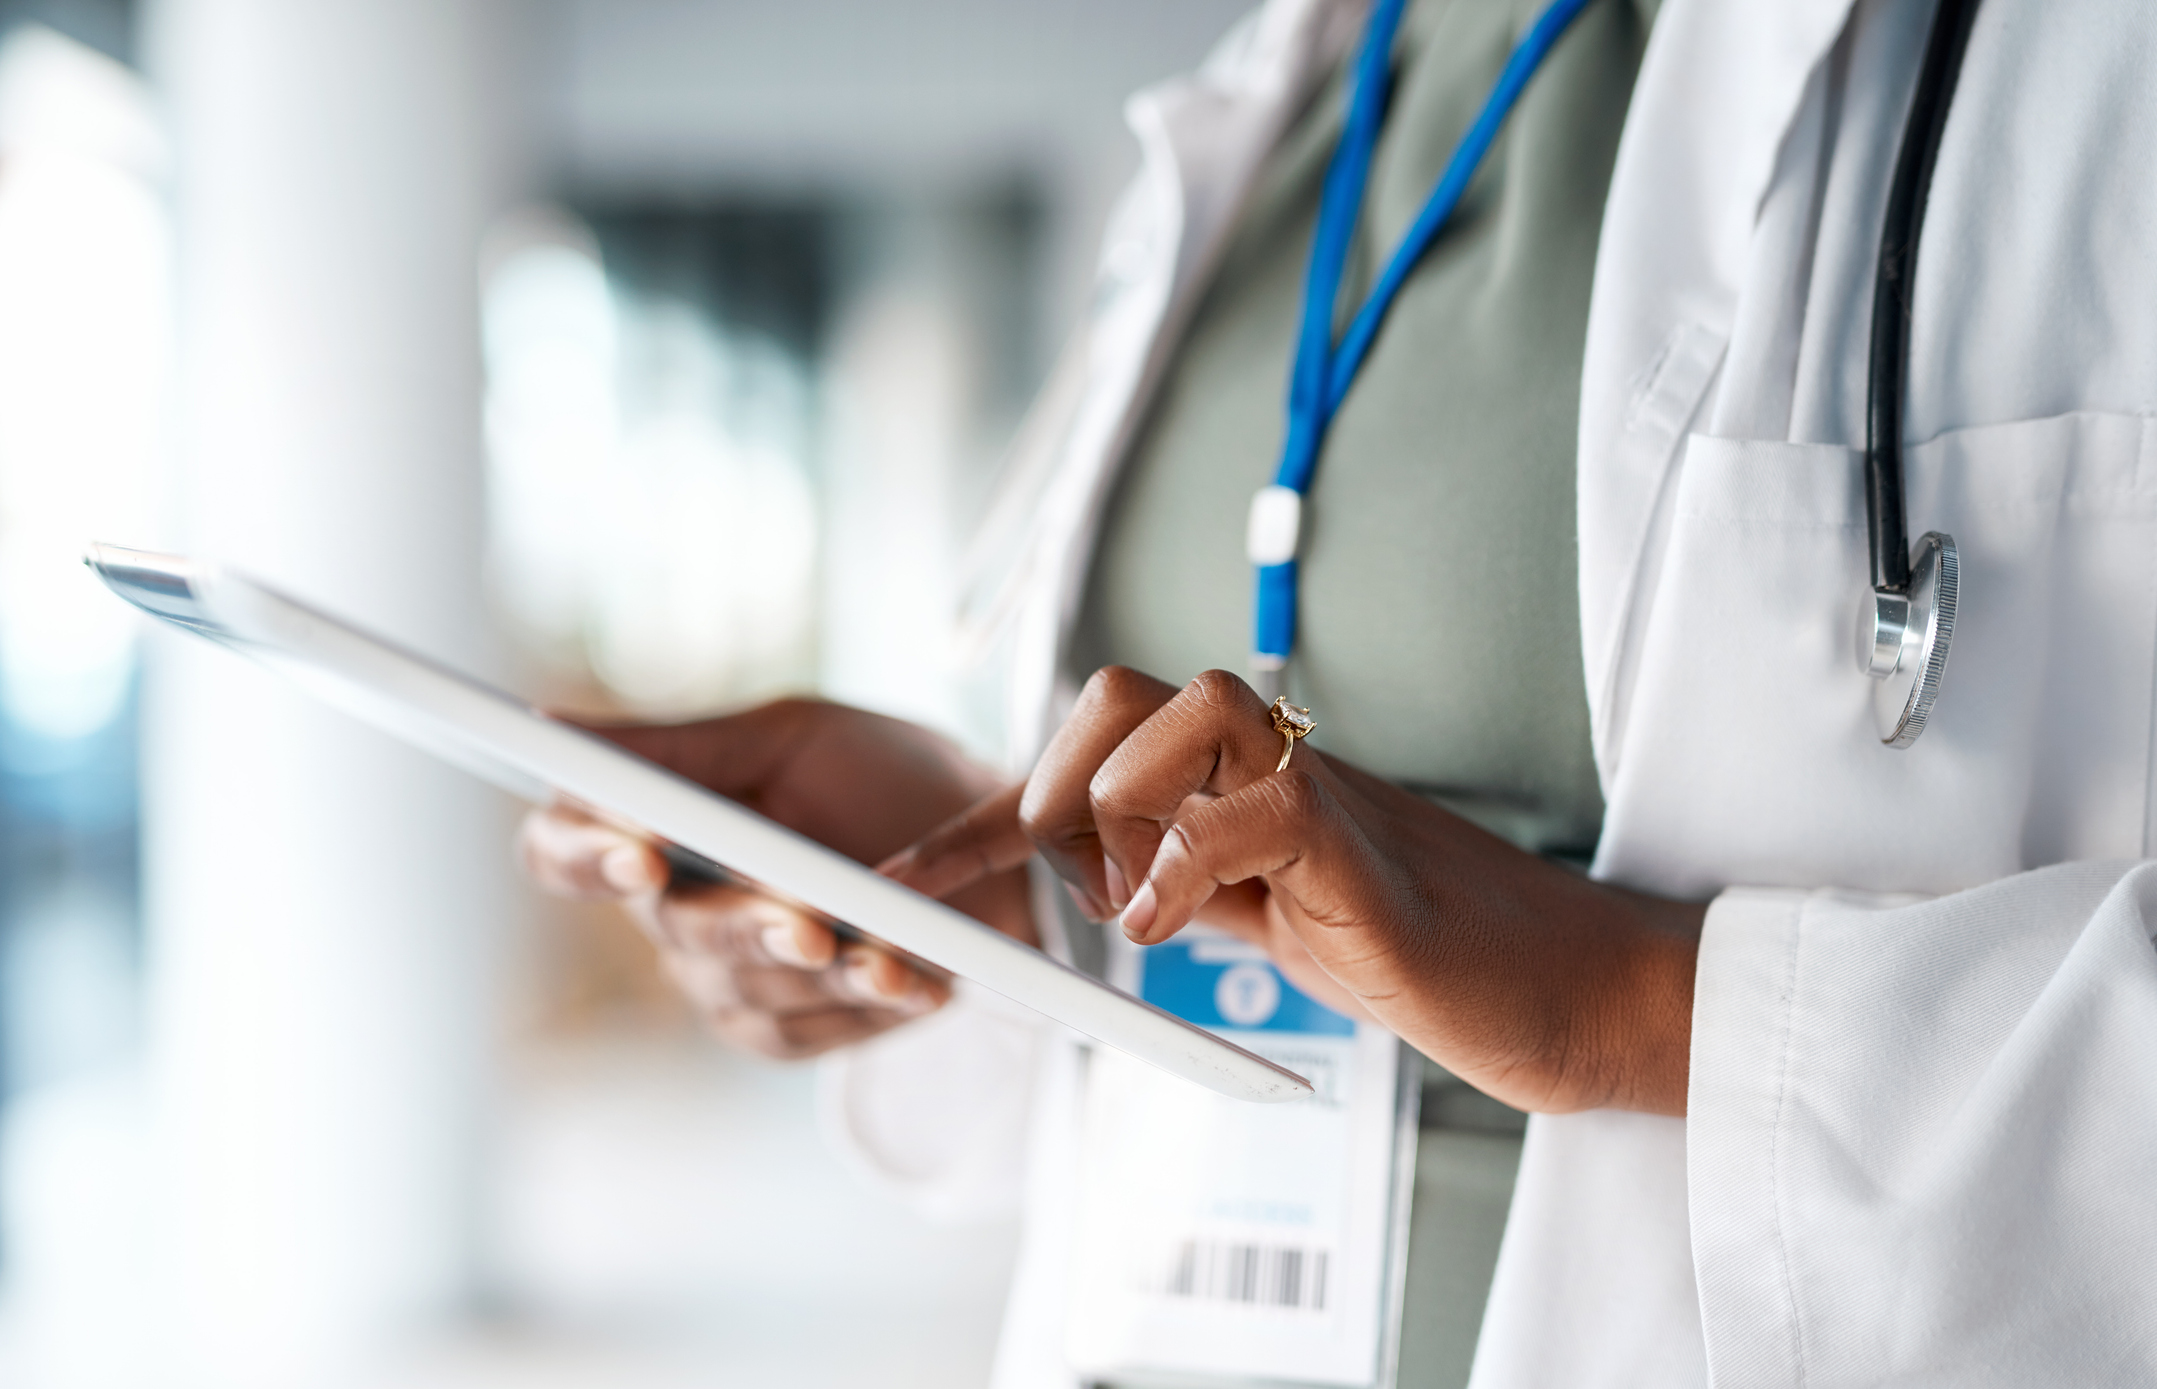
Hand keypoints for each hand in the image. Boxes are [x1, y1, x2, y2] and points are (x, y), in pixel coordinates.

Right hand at [518, 699, 1034, 1058]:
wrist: (990, 847)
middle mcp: (671, 910)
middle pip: (673, 927)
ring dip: (825, 970)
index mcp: (654, 825)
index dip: (584, 854)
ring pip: (744, 985)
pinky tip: (915, 984)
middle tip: (809, 922)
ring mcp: (721, 977)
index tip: (642, 850)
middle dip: (747, 922)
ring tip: (895, 955)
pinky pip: (800, 1030)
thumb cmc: (880, 775)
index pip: (564, 849)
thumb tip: (552, 728)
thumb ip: (679, 748)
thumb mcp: (789, 738)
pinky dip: (862, 1005)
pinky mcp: (780, 1030)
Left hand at [889, 668, 1702, 1113]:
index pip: (1085, 753)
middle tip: (1064, 882)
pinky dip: (1184, 865)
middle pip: (1116, 687)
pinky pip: (1252, 809)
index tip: (901, 882)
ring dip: (1115, 803)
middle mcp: (1266, 762)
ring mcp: (1315, 791)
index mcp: (1232, 779)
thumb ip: (1182, 879)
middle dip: (1049, 780)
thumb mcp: (1261, 918)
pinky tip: (1166, 929)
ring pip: (1178, 705)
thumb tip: (1089, 875)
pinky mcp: (1357, 848)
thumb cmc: (1415, 953)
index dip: (975, 820)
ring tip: (1132, 903)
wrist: (1559, 986)